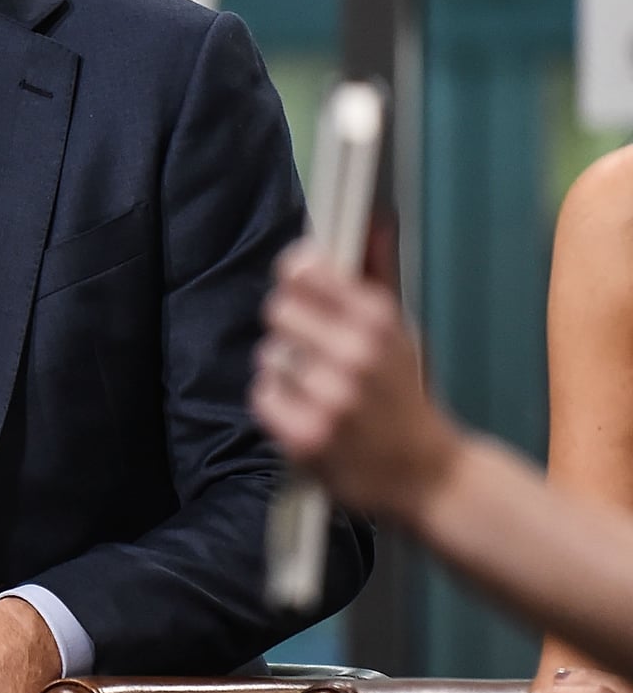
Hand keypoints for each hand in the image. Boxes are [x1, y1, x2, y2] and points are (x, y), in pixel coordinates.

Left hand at [249, 242, 463, 521]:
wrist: (430, 474)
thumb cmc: (406, 394)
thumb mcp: (402, 332)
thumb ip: (378, 273)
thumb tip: (373, 218)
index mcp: (379, 321)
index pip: (304, 269)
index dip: (296, 273)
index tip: (300, 281)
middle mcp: (355, 355)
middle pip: (277, 310)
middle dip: (291, 327)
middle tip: (315, 348)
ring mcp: (331, 398)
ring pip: (269, 355)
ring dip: (286, 370)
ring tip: (319, 388)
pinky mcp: (307, 436)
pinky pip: (262, 395)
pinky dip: (278, 404)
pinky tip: (308, 412)